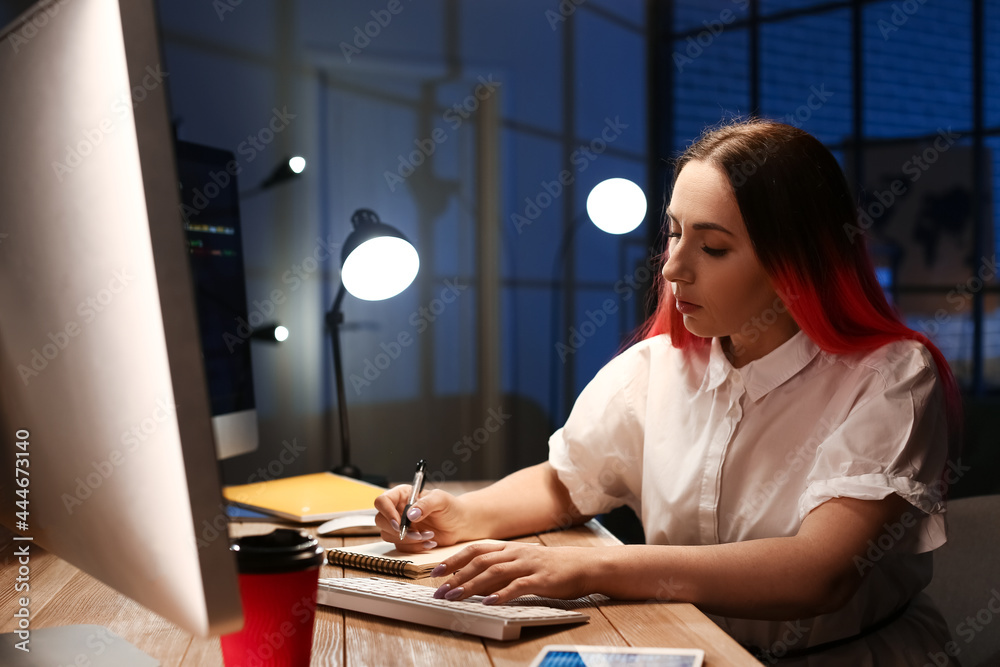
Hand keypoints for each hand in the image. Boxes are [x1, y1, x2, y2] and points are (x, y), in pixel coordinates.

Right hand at [373, 486, 469, 551]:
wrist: (459, 524)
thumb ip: (426, 504)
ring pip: (389, 536)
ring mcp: (399, 525)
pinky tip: (430, 542)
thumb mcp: (440, 500)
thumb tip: (410, 515)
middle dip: (398, 531)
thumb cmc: (450, 507)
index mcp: (402, 495)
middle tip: (418, 534)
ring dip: (409, 540)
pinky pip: (401, 547)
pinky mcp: (404, 540)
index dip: (387, 512)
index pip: (382, 501)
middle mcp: (397, 510)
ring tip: (430, 535)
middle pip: (380, 521)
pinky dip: (415, 547)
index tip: (400, 523)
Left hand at [428, 542, 595, 603]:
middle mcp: (516, 554)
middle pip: (480, 561)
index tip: (436, 572)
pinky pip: (518, 586)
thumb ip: (503, 569)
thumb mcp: (524, 562)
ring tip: (455, 597)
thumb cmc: (553, 567)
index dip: (454, 560)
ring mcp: (528, 565)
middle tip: (440, 590)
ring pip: (494, 572)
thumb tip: (476, 581)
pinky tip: (488, 602)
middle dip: (457, 576)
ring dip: (472, 585)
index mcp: (510, 549)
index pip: (476, 550)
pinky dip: (501, 595)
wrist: (584, 565)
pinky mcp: (541, 579)